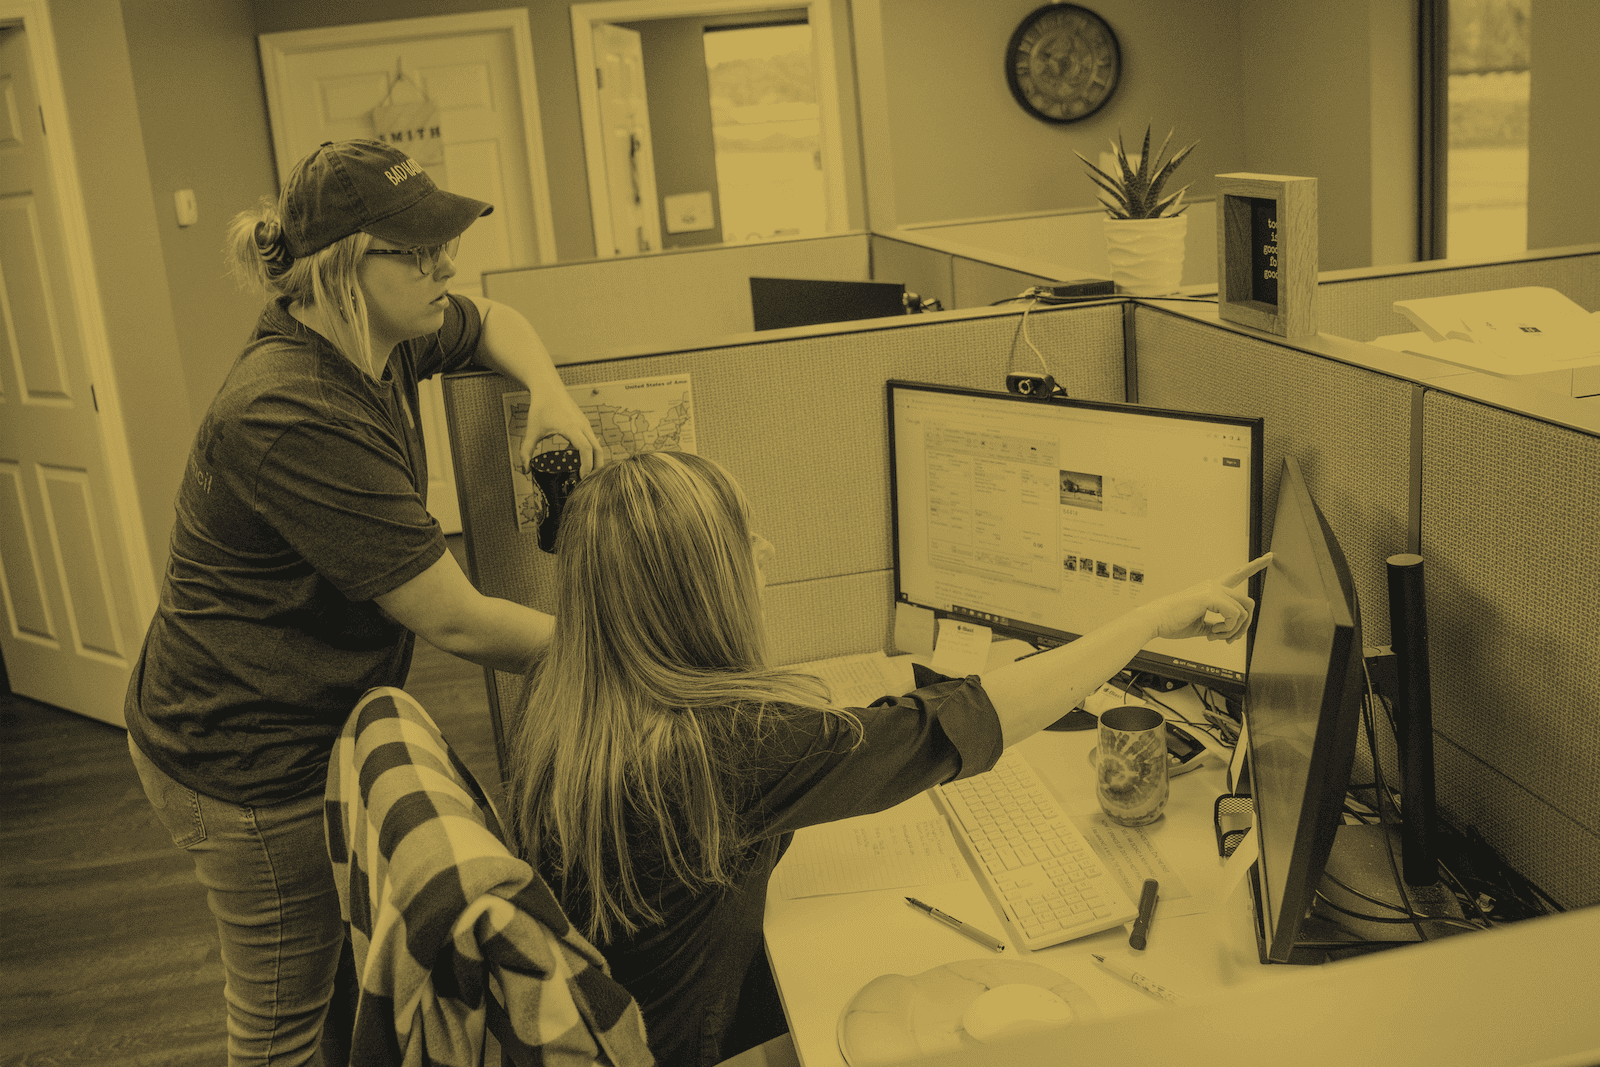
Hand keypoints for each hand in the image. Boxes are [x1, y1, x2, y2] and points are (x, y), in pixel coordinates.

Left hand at [520, 391, 604, 477]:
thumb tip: (524, 470)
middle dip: (596, 466)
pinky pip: (591, 439)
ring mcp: (585, 423)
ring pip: (596, 444)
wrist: (548, 387)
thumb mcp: (532, 431)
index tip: (582, 478)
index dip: (586, 465)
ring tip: (582, 472)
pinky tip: (573, 456)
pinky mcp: (584, 422)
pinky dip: (588, 450)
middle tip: (589, 480)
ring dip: (592, 459)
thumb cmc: (541, 406)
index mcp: (572, 428)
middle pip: (598, 450)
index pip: (586, 450)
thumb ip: (526, 451)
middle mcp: (583, 425)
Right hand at [1148, 554, 1273, 642]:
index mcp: (1210, 590)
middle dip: (1245, 625)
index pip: (1237, 574)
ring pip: (1243, 612)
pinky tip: (1213, 632)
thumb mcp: (1200, 625)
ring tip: (1216, 636)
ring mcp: (1212, 589)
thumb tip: (1229, 634)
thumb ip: (1216, 625)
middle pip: (1248, 602)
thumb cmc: (1171, 622)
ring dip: (1233, 630)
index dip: (1255, 566)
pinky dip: (1227, 629)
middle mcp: (1213, 585)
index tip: (1270, 557)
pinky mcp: (1210, 596)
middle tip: (1230, 639)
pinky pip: (1234, 615)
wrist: (1154, 621)